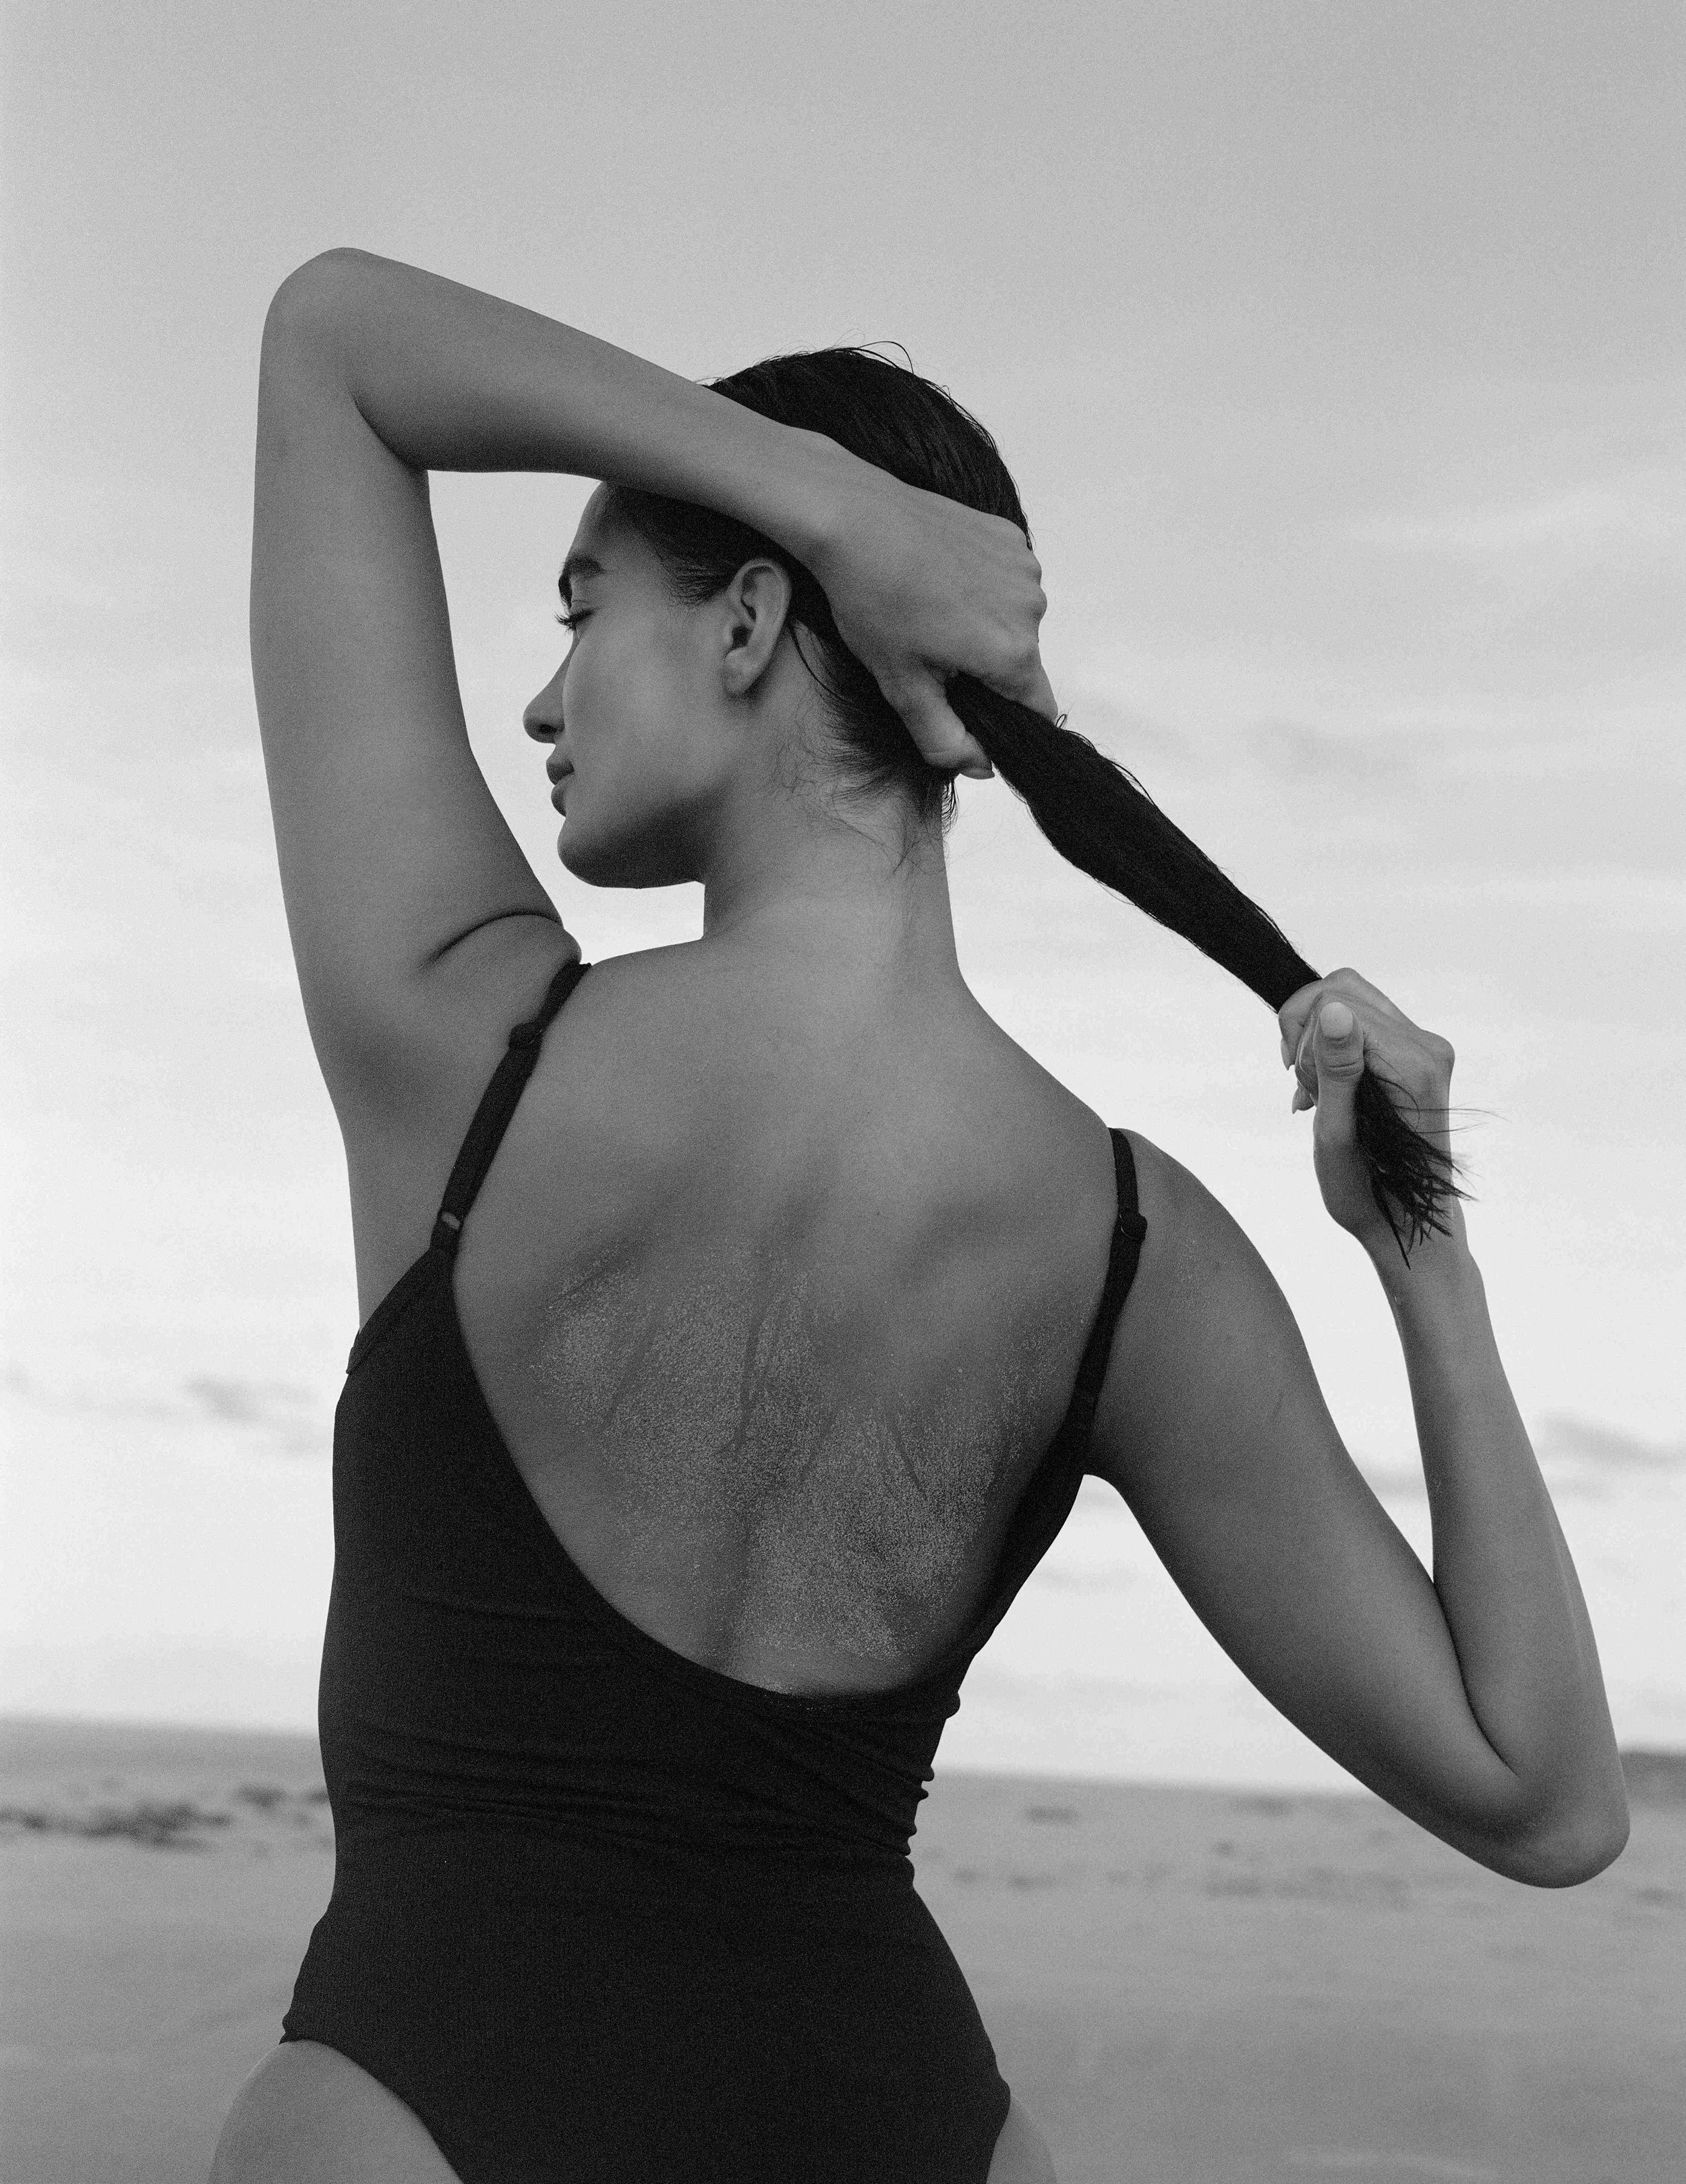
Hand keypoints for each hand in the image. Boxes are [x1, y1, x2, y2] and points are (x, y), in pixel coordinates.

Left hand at [806, 460, 1057, 775]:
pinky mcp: (1009, 537)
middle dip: (985, 669)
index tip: (966, 707)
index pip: (1037, 712)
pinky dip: (983, 587)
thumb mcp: (902, 686)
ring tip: (931, 608)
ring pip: (1015, 621)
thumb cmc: (872, 601)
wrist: (853, 518)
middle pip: (1022, 665)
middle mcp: (1032, 610)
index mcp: (1012, 654)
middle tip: (928, 649)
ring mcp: (1024, 568)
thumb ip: (945, 739)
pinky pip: (1007, 581)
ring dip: (984, 626)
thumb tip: (981, 766)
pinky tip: (941, 576)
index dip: (1005, 721)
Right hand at [1277, 969, 1457, 1253]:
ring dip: (1314, 1037)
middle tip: (1301, 1085)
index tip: (1296, 1084)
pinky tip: (1322, 1086)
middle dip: (1305, 1031)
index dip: (1303, 1036)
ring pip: (1349, 999)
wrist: (1407, 1219)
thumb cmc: (1369, 1191)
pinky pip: (1360, 1021)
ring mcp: (1423, 1047)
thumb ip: (1337, 1069)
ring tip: (1310, 1089)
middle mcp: (1426, 1045)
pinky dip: (1329, 1045)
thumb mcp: (1338, 1135)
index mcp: (1413, 1063)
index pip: (1339, 1003)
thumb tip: (1333, 1010)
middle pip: (1344, 990)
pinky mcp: (1413, 1052)